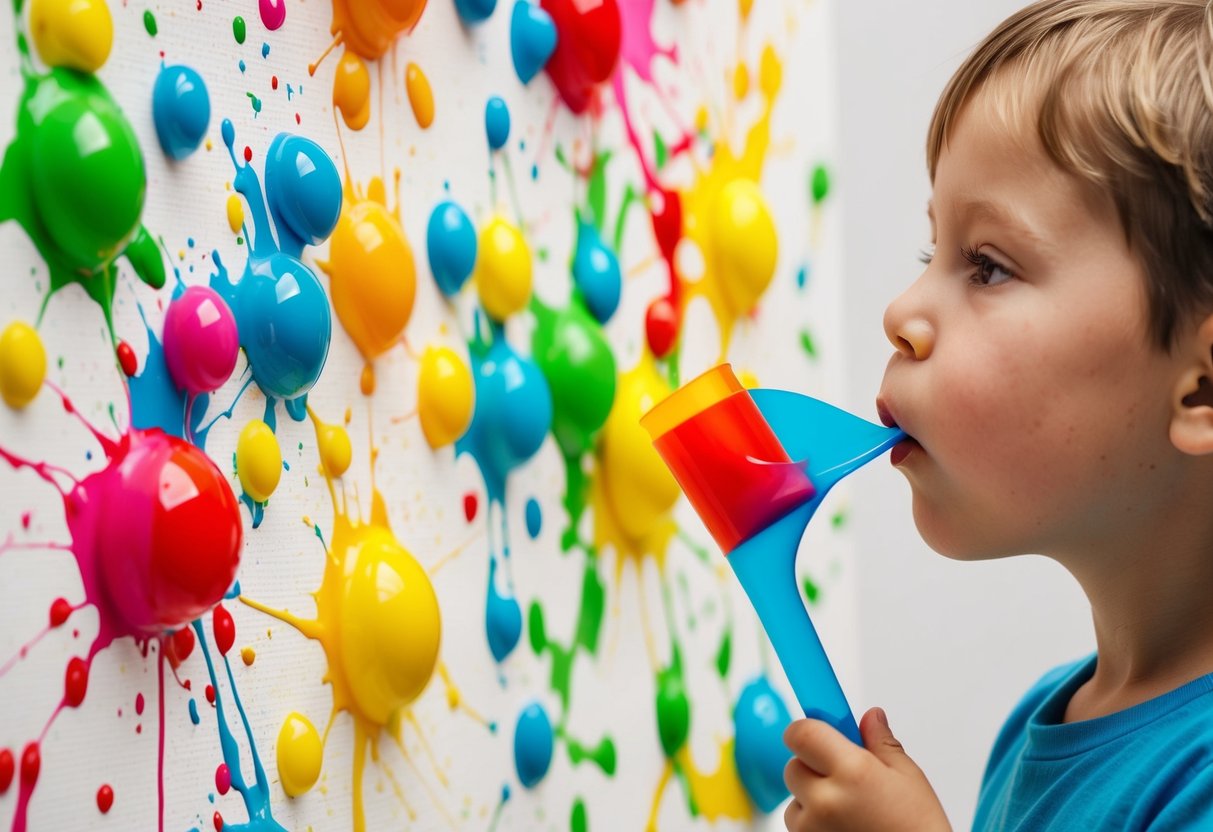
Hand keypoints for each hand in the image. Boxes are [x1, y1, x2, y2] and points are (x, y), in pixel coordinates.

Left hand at [782, 708, 950, 831]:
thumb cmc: (918, 827)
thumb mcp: (908, 777)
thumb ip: (881, 742)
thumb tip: (870, 717)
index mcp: (852, 772)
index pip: (801, 733)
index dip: (807, 729)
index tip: (819, 731)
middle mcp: (825, 800)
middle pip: (793, 765)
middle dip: (813, 764)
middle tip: (843, 775)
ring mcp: (813, 828)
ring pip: (794, 797)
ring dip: (811, 797)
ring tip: (849, 808)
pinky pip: (799, 823)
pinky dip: (813, 821)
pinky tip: (844, 825)